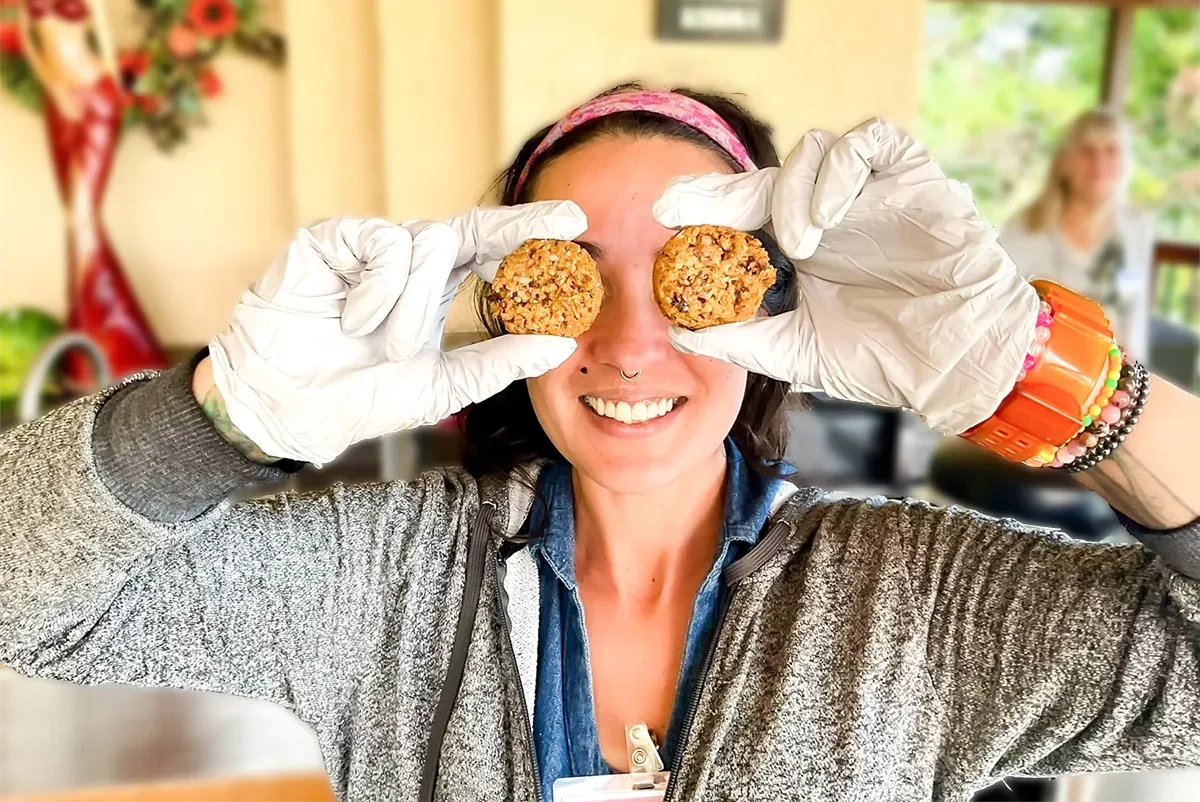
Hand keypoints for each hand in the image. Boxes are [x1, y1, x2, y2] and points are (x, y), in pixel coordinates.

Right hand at [206, 204, 586, 464]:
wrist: (284, 408)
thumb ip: (498, 362)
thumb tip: (563, 343)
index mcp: (432, 290)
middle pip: (472, 226)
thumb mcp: (442, 385)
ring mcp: (368, 247)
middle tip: (569, 222)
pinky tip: (354, 320)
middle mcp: (406, 261)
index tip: (578, 225)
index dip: (530, 235)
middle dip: (521, 225)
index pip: (490, 252)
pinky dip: (378, 287)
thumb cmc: (358, 398)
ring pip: (428, 242)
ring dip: (414, 305)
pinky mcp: (330, 239)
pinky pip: (382, 243)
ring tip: (384, 345)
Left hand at [653, 118, 1039, 434]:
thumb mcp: (796, 352)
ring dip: (794, 190)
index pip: (742, 214)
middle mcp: (828, 214)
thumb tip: (678, 332)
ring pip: (815, 151)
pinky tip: (829, 218)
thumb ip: (741, 341)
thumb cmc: (882, 359)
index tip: (661, 215)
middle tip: (684, 205)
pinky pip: (871, 142)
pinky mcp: (912, 178)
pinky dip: (841, 170)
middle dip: (722, 188)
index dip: (704, 206)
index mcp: (799, 250)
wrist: (954, 366)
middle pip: (768, 176)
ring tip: (797, 243)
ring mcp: (868, 193)